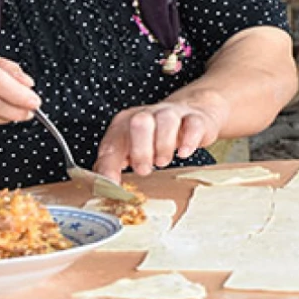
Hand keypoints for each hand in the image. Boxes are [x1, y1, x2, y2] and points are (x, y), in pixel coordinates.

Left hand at [94, 100, 222, 179]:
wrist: (191, 113)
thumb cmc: (155, 136)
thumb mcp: (129, 147)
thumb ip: (112, 164)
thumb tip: (102, 186)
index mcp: (125, 123)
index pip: (112, 142)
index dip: (110, 165)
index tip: (112, 185)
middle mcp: (148, 115)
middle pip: (139, 122)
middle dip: (140, 150)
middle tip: (144, 171)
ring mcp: (172, 114)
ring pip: (166, 121)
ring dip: (163, 145)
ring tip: (162, 163)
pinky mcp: (195, 119)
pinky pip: (193, 124)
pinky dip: (189, 140)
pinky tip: (184, 153)